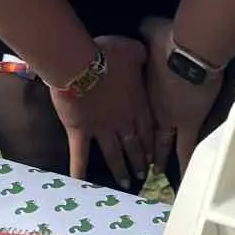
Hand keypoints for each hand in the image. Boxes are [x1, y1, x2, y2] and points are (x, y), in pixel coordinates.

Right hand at [48, 34, 154, 187]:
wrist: (81, 64)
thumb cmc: (107, 54)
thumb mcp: (133, 49)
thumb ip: (141, 55)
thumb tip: (146, 55)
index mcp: (136, 103)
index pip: (148, 128)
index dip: (152, 143)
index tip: (155, 156)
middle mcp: (122, 121)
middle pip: (134, 144)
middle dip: (139, 160)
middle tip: (143, 174)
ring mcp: (102, 129)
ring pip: (114, 154)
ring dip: (120, 169)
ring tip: (125, 183)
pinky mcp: (80, 131)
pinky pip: (79, 154)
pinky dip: (79, 170)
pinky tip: (79, 185)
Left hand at [141, 16, 223, 174]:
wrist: (188, 50)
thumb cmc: (168, 41)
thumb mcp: (148, 34)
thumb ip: (145, 34)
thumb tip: (144, 26)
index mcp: (147, 92)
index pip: (141, 116)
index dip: (137, 129)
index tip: (133, 139)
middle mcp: (157, 110)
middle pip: (151, 137)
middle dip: (148, 154)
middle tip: (145, 171)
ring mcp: (174, 118)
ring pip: (169, 146)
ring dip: (165, 162)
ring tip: (164, 181)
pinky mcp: (193, 121)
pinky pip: (188, 149)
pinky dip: (187, 165)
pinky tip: (186, 181)